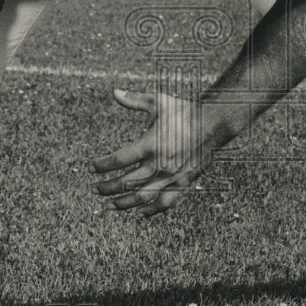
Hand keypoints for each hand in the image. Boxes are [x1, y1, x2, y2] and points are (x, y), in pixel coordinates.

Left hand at [92, 89, 211, 215]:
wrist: (213, 123)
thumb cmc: (184, 111)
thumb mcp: (158, 102)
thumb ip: (134, 100)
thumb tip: (115, 92)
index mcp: (150, 144)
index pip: (118, 160)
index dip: (101, 165)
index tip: (92, 166)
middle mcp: (159, 164)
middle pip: (125, 182)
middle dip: (106, 188)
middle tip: (94, 189)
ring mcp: (171, 176)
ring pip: (142, 198)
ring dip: (123, 203)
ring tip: (110, 205)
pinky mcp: (183, 183)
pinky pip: (165, 203)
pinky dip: (151, 211)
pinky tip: (140, 214)